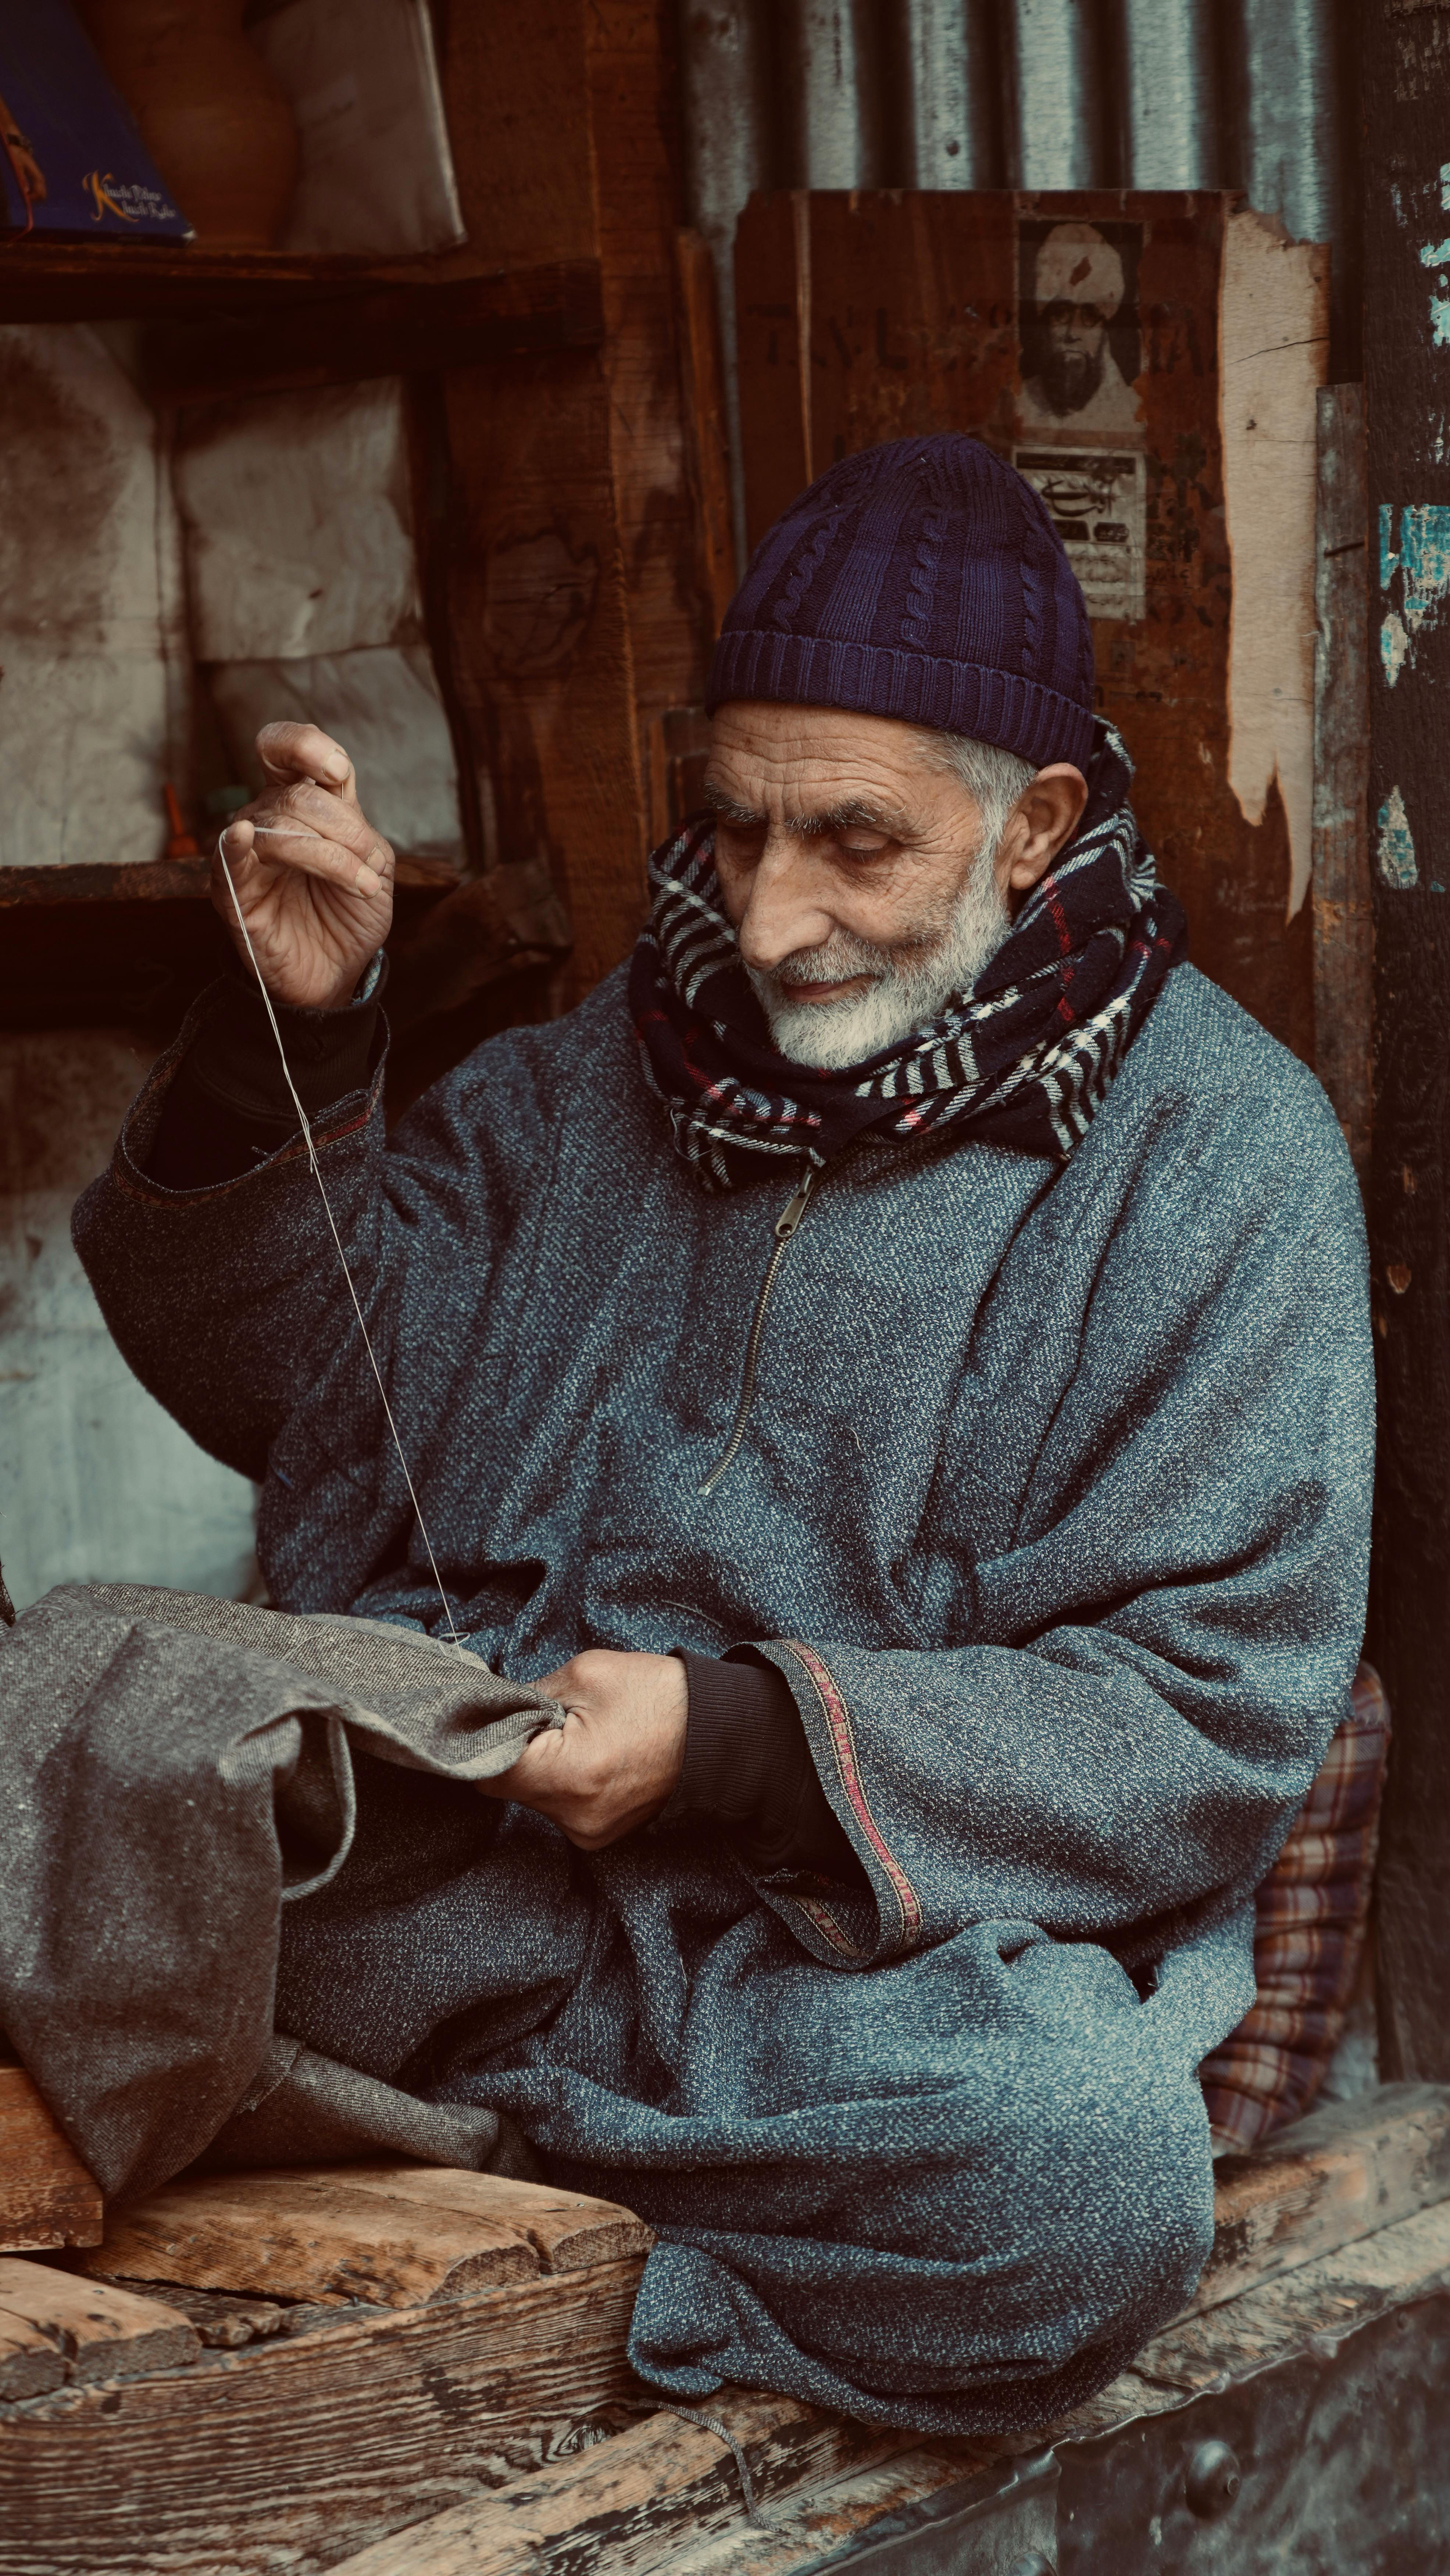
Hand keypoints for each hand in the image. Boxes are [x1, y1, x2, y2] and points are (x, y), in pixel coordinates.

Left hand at [10, 144, 44, 203]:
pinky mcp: (35, 175)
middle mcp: (39, 176)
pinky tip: (26, 191)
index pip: (40, 190)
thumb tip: (26, 191)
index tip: (27, 198)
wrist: (16, 145)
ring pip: (41, 191)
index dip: (35, 197)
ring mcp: (37, 176)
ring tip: (25, 195)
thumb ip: (22, 178)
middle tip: (26, 198)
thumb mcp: (17, 165)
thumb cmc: (15, 154)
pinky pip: (37, 188)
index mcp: (35, 174)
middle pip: (42, 192)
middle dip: (35, 198)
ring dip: (34, 196)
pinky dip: (33, 192)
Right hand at [211, 722, 395, 1010]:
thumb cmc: (350, 913)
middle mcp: (267, 819)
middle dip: (345, 830)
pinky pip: (227, 860)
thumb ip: (360, 827)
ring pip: (278, 829)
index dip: (308, 746)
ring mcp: (246, 854)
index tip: (337, 770)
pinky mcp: (232, 892)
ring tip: (363, 887)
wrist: (337, 970)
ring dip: (331, 858)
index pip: (288, 749)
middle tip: (372, 867)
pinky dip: (235, 845)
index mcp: (300, 803)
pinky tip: (242, 835)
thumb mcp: (374, 864)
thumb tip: (332, 799)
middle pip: (296, 798)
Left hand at [479, 1651, 687, 1850]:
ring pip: (533, 1798)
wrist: (720, 1733)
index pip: (488, 1769)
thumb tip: (494, 1708)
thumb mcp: (585, 1674)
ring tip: (578, 1736)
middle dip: (518, 1750)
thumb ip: (528, 1695)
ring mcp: (589, 1833)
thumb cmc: (659, 1697)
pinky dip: (564, 1783)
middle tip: (545, 1718)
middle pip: (509, 1786)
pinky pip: (559, 1809)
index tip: (495, 1716)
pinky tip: (592, 1756)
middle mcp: (574, 1817)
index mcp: (568, 1775)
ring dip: (542, 1767)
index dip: (486, 1738)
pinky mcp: (600, 1836)